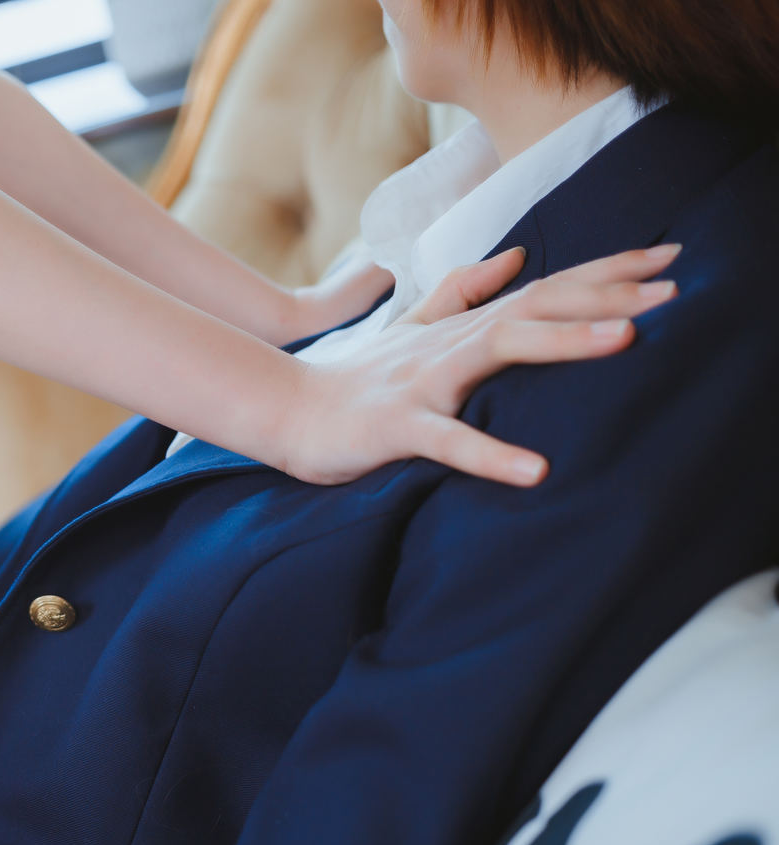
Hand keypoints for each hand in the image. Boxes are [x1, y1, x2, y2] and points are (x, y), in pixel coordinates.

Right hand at [279, 244, 681, 485]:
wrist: (287, 411)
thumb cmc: (356, 379)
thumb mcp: (414, 326)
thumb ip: (463, 291)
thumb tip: (517, 255)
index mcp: (461, 326)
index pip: (543, 288)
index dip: (605, 273)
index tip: (669, 259)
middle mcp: (450, 342)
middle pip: (537, 307)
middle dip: (607, 296)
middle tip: (676, 288)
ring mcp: (423, 381)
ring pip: (499, 351)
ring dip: (563, 344)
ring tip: (627, 341)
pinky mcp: (397, 426)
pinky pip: (448, 441)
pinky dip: (490, 455)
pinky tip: (534, 471)